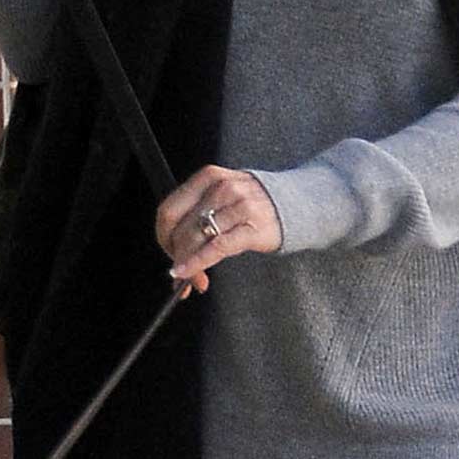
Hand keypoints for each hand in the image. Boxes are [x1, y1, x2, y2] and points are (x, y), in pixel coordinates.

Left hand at [157, 166, 281, 291]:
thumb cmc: (253, 203)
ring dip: (190, 265)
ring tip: (196, 280)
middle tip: (180, 274)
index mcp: (208, 177)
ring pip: (197, 240)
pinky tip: (194, 276)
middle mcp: (222, 188)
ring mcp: (238, 206)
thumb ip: (197, 217)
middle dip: (176, 255)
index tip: (168, 251)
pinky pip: (217, 248)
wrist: (295, 203)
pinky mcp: (252, 227)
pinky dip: (199, 264)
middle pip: (181, 229)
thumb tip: (173, 252)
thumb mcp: (222, 197)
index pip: (169, 210)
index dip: (163, 237)